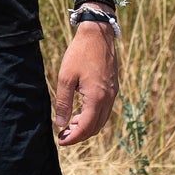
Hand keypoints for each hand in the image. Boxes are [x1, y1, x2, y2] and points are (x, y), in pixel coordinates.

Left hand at [52, 21, 117, 145]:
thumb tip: (60, 123)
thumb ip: (63, 102)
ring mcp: (113, 93)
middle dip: (80, 134)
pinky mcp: (113, 87)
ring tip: (70, 124)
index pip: (86, 127)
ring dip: (87, 126)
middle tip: (63, 135)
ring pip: (102, 119)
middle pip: (96, 127)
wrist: (98, 34)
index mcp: (97, 97)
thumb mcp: (66, 78)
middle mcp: (108, 98)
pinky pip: (105, 109)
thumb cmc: (79, 53)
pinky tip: (81, 112)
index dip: (73, 137)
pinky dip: (94, 116)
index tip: (61, 141)